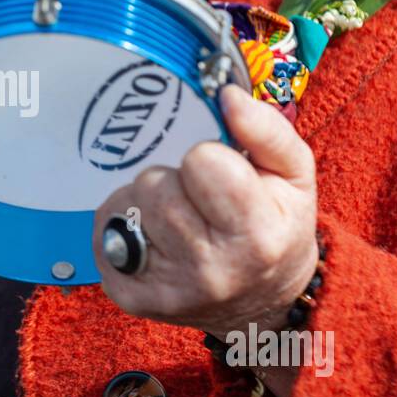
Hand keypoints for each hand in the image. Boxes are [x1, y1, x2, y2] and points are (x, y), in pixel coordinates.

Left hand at [93, 84, 318, 337]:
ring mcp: (166, 290)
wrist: (263, 303)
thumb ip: (266, 129)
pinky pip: (103, 232)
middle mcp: (210, 270)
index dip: (210, 158)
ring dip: (146, 200)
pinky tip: (154, 237)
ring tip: (177, 216)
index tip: (224, 175)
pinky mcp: (130, 298)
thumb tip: (225, 94)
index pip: (201, 162)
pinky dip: (123, 225)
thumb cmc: (278, 228)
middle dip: (175, 180)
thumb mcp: (294, 175)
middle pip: (155, 184)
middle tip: (199, 199)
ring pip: (124, 204)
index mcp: (256, 236)